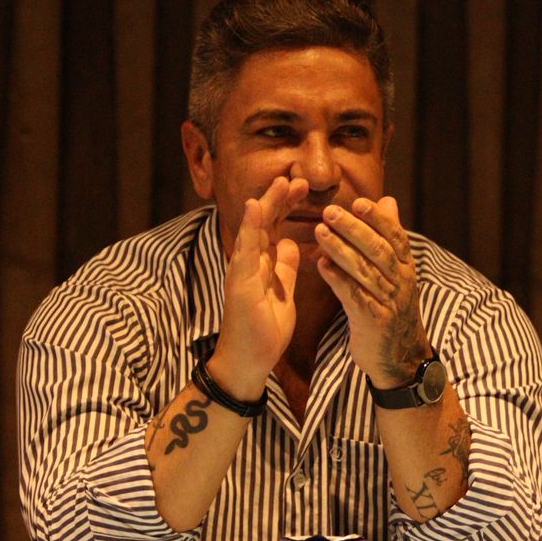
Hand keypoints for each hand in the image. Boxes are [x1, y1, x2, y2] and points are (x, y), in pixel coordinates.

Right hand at [214, 175, 306, 396]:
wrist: (249, 361)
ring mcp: (242, 270)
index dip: (285, 206)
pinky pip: (245, 250)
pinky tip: (255, 207)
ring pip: (253, 229)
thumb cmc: (264, 330)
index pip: (273, 227)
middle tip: (297, 178)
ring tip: (280, 183)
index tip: (301, 188)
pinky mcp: (240, 282)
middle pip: (263, 222)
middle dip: (279, 199)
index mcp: (261, 264)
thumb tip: (292, 244)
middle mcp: (248, 262)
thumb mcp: (283, 292)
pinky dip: (250, 228)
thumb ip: (285, 268)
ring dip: (267, 205)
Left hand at [314, 196, 429, 385]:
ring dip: (341, 250)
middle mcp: (402, 283)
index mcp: (406, 268)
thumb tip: (388, 201)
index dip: (378, 219)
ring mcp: (390, 303)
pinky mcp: (375, 322)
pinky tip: (321, 266)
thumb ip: (389, 236)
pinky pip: (354, 297)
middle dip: (355, 230)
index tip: (358, 202)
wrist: (400, 358)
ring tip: (320, 232)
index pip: (395, 237)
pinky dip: (338, 280)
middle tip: (330, 212)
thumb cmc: (392, 308)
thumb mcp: (397, 272)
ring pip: (365, 271)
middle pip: (379, 251)